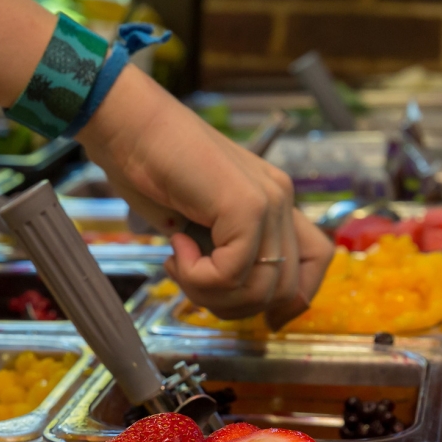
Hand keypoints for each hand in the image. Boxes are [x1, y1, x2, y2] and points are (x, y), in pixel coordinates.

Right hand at [78, 66, 333, 320]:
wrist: (128, 125)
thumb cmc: (147, 166)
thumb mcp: (194, 220)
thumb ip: (219, 249)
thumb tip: (225, 294)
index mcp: (272, 201)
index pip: (314, 262)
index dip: (291, 301)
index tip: (255, 316)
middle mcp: (279, 199)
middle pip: (286, 289)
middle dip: (235, 306)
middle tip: (191, 282)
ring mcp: (268, 200)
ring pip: (258, 288)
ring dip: (210, 292)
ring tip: (178, 263)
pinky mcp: (245, 205)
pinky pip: (231, 272)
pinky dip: (197, 276)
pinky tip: (175, 248)